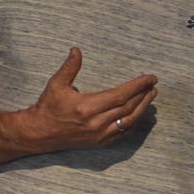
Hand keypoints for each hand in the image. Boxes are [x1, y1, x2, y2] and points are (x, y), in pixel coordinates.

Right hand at [27, 47, 157, 150]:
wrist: (40, 133)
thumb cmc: (48, 107)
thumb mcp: (56, 84)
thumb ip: (69, 67)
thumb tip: (76, 50)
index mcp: (87, 107)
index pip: (120, 95)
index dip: (137, 86)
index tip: (150, 78)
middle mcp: (96, 123)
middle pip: (128, 108)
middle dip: (143, 95)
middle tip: (153, 85)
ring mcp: (99, 135)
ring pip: (128, 122)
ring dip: (142, 108)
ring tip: (151, 96)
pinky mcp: (99, 143)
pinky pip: (122, 133)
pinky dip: (133, 123)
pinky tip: (138, 113)